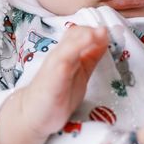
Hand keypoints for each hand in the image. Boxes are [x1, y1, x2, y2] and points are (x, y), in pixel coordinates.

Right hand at [0, 25, 107, 143]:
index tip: (111, 31)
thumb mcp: (80, 72)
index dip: (94, 29)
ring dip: (84, 37)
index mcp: (67, 53)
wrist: (32, 114)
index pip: (79, 32)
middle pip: (74, 33)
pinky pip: (62, 61)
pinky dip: (74, 52)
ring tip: (99, 33)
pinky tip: (83, 49)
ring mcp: (55, 65)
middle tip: (109, 31)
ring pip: (68, 44)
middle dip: (92, 30)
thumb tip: (105, 39)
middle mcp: (60, 55)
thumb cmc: (57, 93)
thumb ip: (91, 56)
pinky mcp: (53, 77)